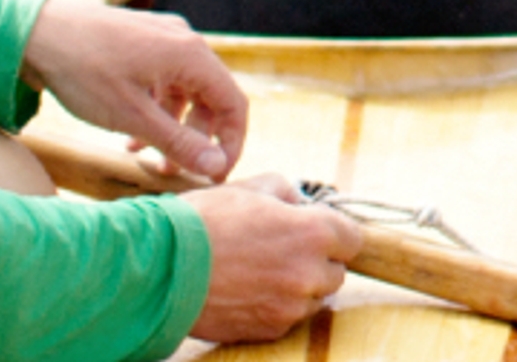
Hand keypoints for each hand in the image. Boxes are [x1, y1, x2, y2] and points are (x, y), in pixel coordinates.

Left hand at [22, 0, 246, 183]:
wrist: (36, 34)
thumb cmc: (84, 72)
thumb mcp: (132, 117)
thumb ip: (178, 142)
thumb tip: (217, 166)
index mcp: (190, 54)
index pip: (233, 103)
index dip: (231, 142)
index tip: (216, 175)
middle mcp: (183, 40)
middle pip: (210, 96)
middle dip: (197, 137)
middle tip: (177, 171)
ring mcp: (161, 38)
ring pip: (184, 89)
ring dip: (172, 126)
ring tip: (146, 156)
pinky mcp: (141, 41)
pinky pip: (163, 79)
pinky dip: (155, 109)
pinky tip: (130, 133)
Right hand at [177, 181, 361, 344]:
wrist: (162, 269)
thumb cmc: (206, 221)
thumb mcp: (253, 187)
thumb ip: (288, 192)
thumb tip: (301, 202)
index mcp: (314, 232)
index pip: (354, 238)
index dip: (335, 232)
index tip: (317, 229)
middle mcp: (309, 273)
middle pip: (336, 271)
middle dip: (318, 260)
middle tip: (284, 249)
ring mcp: (289, 306)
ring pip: (314, 298)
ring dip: (299, 286)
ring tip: (262, 270)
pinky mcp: (268, 330)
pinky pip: (288, 317)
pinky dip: (277, 306)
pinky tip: (249, 290)